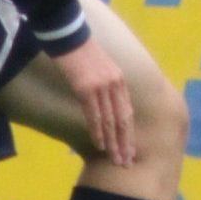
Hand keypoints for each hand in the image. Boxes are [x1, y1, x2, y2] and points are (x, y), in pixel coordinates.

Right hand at [54, 35, 135, 165]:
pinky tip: (100, 144)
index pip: (127, 113)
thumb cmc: (82, 53)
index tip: (130, 151)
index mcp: (120, 81)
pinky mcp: (86, 88)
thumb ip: (108, 87)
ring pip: (110, 121)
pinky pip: (94, 114)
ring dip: (112, 142)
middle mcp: (115, 85)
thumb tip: (106, 107)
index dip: (129, 134)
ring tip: (115, 159)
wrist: (69, 37)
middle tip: (126, 162)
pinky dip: (97, 131)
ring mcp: (102, 87)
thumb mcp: (102, 69)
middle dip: (124, 143)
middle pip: (122, 120)